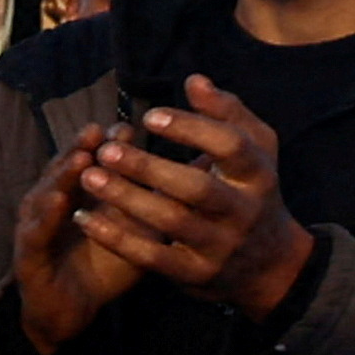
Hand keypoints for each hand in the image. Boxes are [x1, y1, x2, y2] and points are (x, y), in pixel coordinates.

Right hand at [4, 129, 141, 354]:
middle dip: (81, 149)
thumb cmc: (104, 267)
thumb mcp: (137, 232)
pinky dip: (46, 216)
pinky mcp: (28, 255)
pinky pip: (36, 232)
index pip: (92, 163)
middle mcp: (54, 203)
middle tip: (98, 131)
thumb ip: (159, 203)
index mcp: (81, 195)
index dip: (107, 145)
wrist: (70, 310)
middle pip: (66, 169)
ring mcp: (37, 226)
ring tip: (81, 158)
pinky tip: (59, 202)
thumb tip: (199, 175)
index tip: (128, 129)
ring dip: (63, 175)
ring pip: (48, 193)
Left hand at [72, 78, 313, 314]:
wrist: (269, 265)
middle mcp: (243, 211)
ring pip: (171, 221)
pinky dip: (116, 237)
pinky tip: (85, 218)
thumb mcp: (255, 150)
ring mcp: (219, 245)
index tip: (150, 115)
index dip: (191, 129)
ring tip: (89, 177)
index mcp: (258, 174)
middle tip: (107, 150)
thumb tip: (194, 80)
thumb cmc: (251, 191)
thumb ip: (227, 113)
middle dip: (148, 168)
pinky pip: (151, 256)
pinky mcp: (195, 273)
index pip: (230, 146)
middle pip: (196, 187)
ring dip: (126, 199)